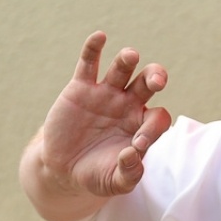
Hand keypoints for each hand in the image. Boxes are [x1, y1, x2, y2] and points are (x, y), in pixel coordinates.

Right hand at [36, 31, 172, 199]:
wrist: (63, 168)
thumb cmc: (96, 174)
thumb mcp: (114, 182)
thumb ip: (128, 173)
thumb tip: (133, 154)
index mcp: (142, 126)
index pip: (156, 118)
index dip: (152, 128)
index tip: (138, 145)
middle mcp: (128, 104)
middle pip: (147, 82)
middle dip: (155, 77)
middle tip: (157, 80)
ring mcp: (106, 93)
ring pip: (121, 68)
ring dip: (127, 59)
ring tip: (130, 57)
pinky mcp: (81, 87)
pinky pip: (89, 63)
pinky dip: (93, 48)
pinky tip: (99, 37)